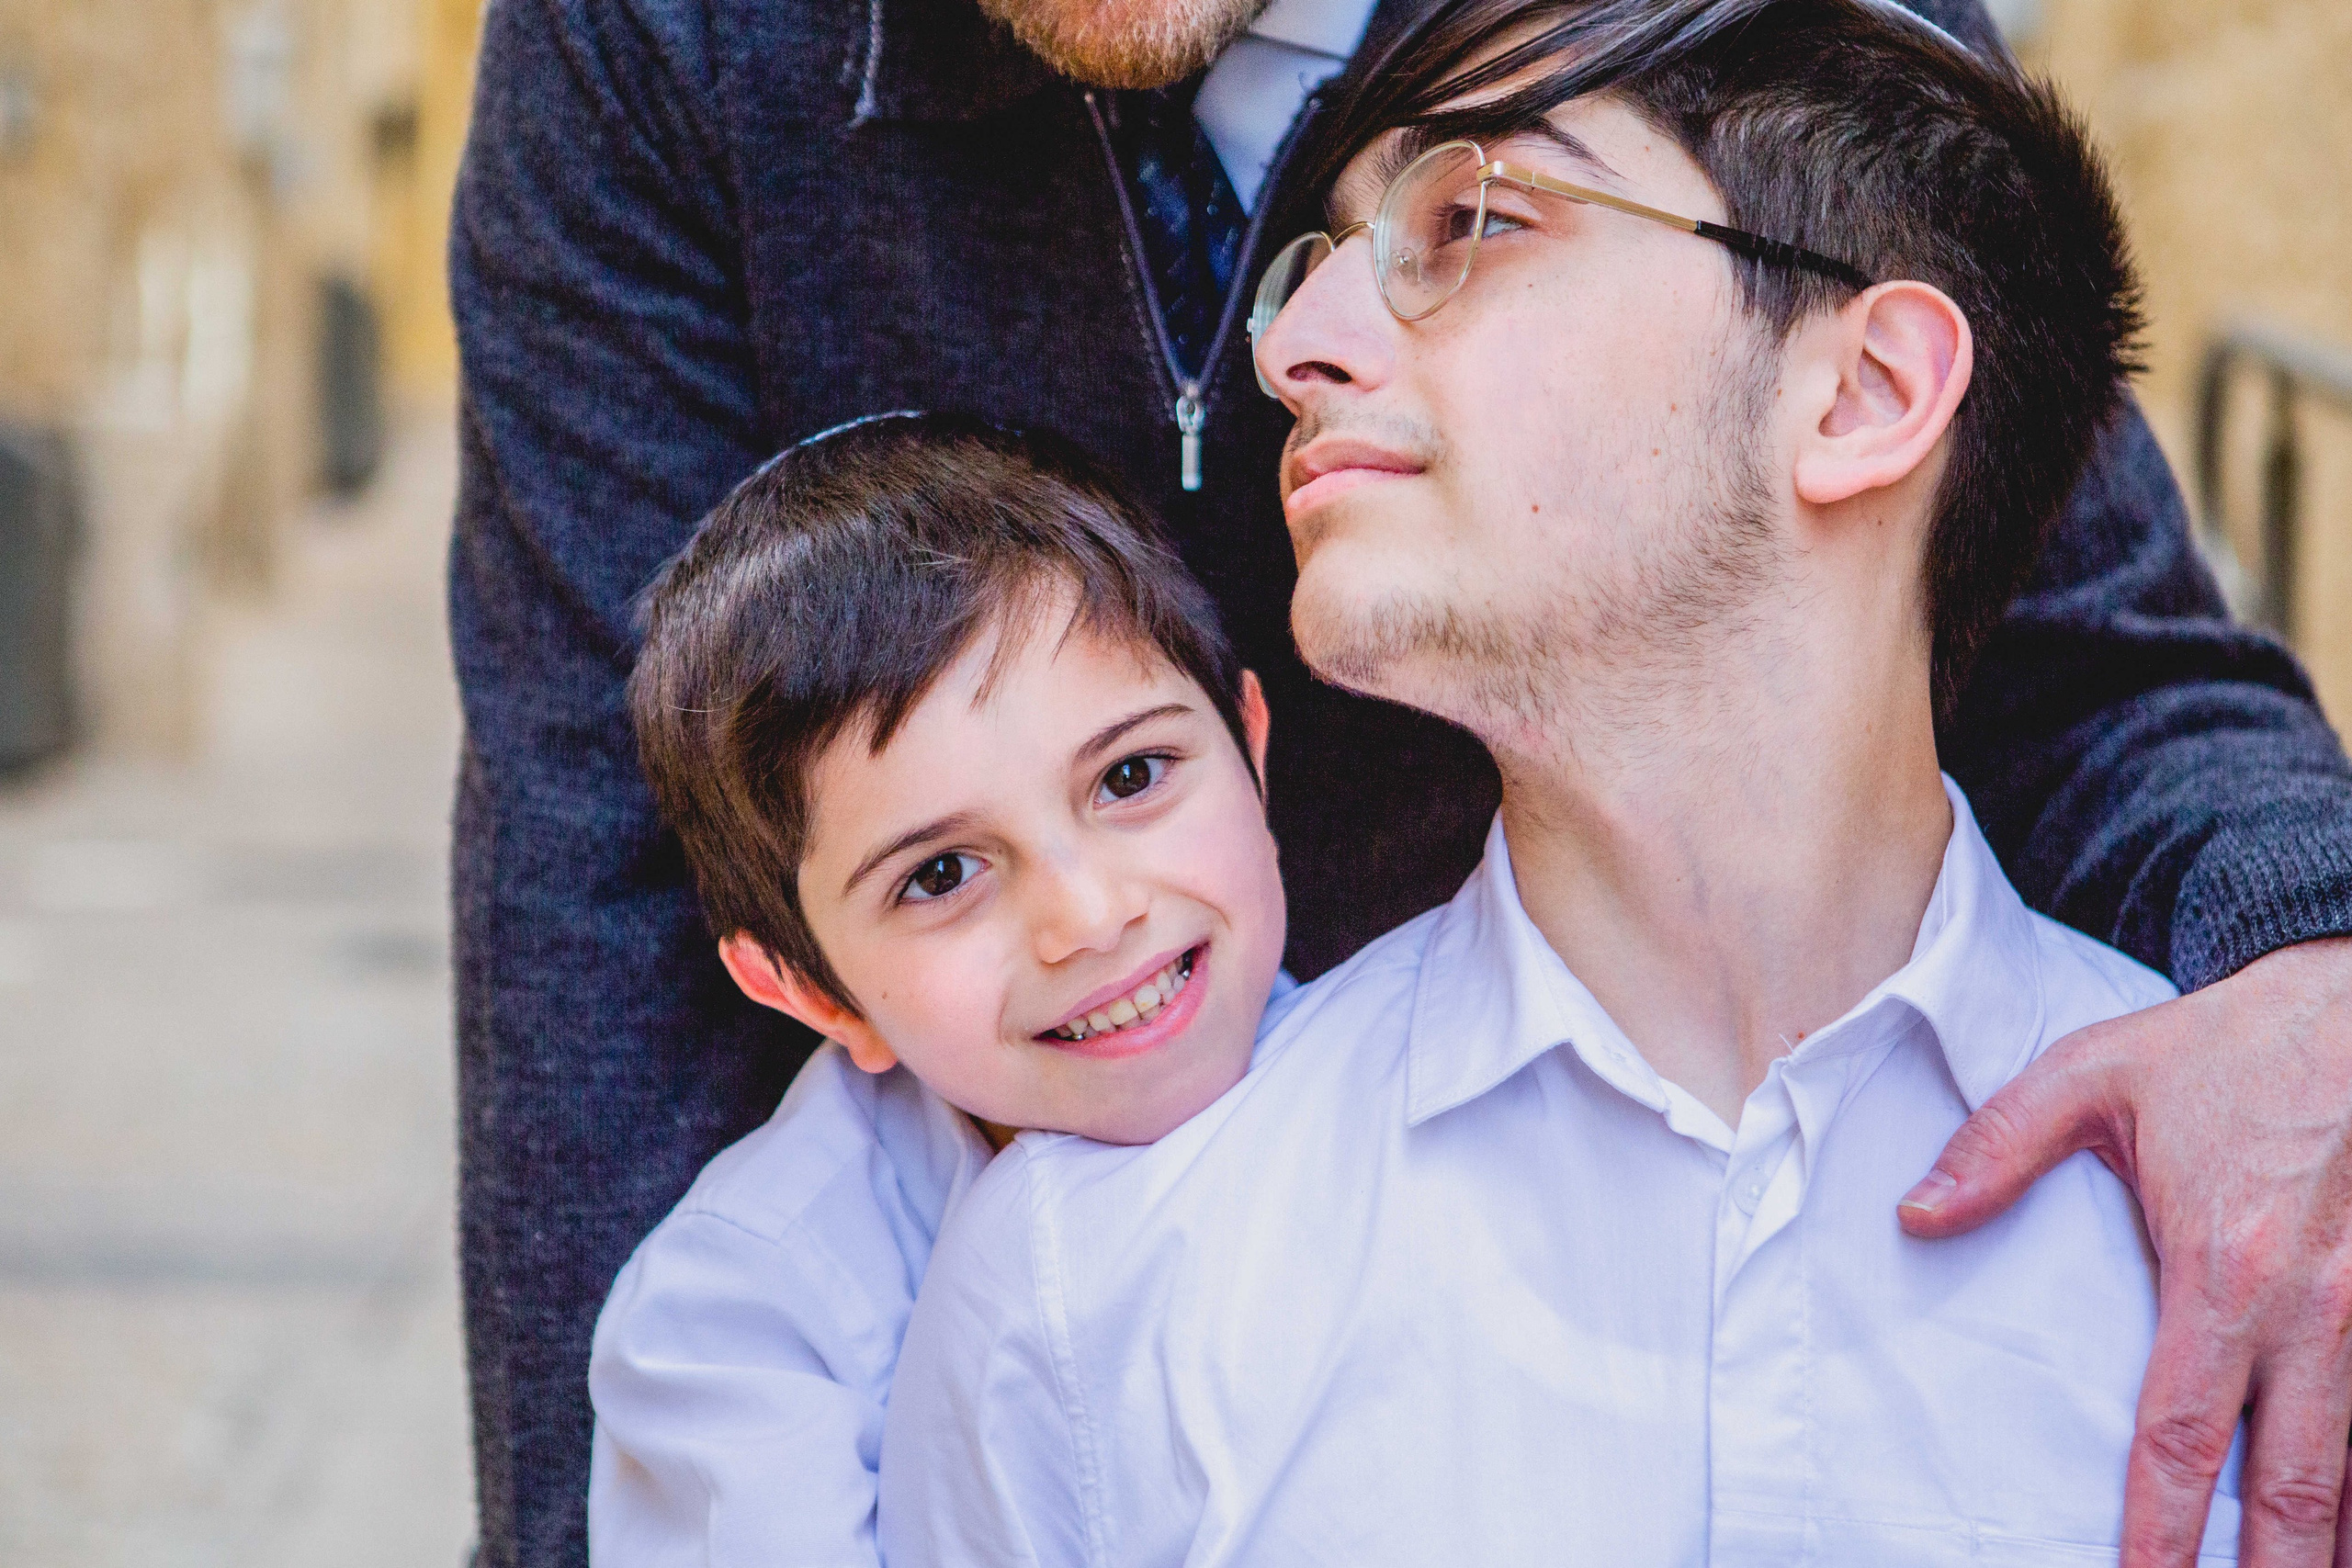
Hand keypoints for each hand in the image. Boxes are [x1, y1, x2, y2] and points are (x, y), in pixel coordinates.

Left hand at [1897, 936, 2351, 1567]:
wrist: (2351, 995)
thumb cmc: (2227, 1045)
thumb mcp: (2092, 1074)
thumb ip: (1999, 1148)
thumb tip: (1915, 1216)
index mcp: (2224, 1269)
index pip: (2183, 1433)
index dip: (2163, 1529)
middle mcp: (2318, 1310)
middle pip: (2302, 1486)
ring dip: (2336, 1541)